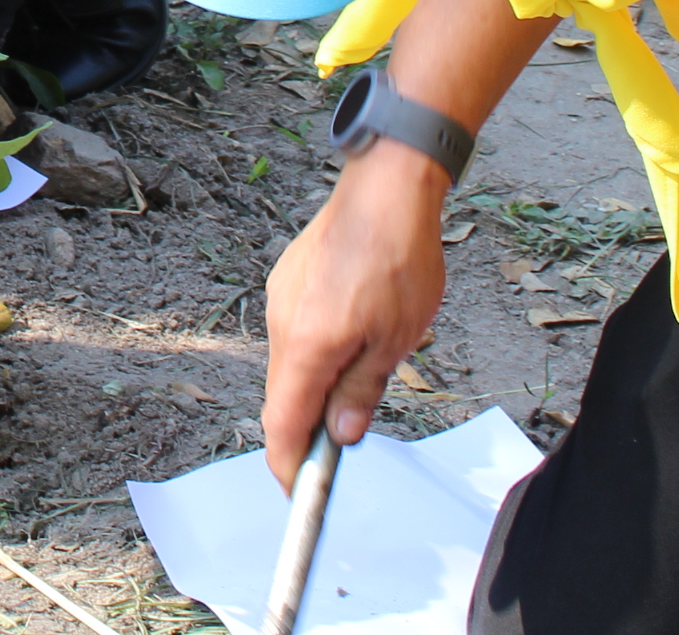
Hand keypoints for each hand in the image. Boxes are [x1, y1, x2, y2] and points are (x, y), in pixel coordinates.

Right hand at [262, 139, 452, 486]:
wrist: (385, 188)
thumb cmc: (397, 258)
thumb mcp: (396, 340)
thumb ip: (362, 390)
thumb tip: (342, 432)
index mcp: (305, 346)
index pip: (282, 425)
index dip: (289, 465)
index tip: (300, 491)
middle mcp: (281, 323)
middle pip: (282, 396)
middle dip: (308, 425)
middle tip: (345, 437)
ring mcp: (281, 297)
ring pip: (289, 361)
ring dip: (316, 382)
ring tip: (365, 370)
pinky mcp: (289, 279)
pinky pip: (294, 330)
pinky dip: (315, 349)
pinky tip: (354, 332)